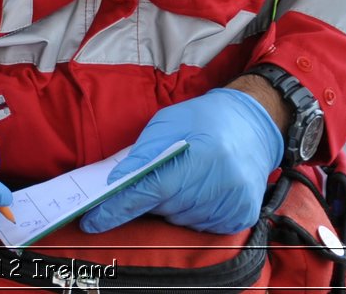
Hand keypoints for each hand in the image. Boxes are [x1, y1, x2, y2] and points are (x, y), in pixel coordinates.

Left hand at [79, 89, 281, 235]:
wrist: (252, 124)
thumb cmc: (203, 119)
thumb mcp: (166, 124)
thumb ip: (141, 155)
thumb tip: (115, 184)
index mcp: (197, 157)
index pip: (148, 192)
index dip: (118, 208)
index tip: (93, 220)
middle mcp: (218, 185)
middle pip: (162, 209)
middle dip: (148, 198)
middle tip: (157, 176)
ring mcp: (231, 204)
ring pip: (180, 220)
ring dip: (172, 206)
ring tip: (184, 178)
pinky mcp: (241, 216)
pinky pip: (201, 226)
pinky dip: (192, 212)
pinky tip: (200, 190)